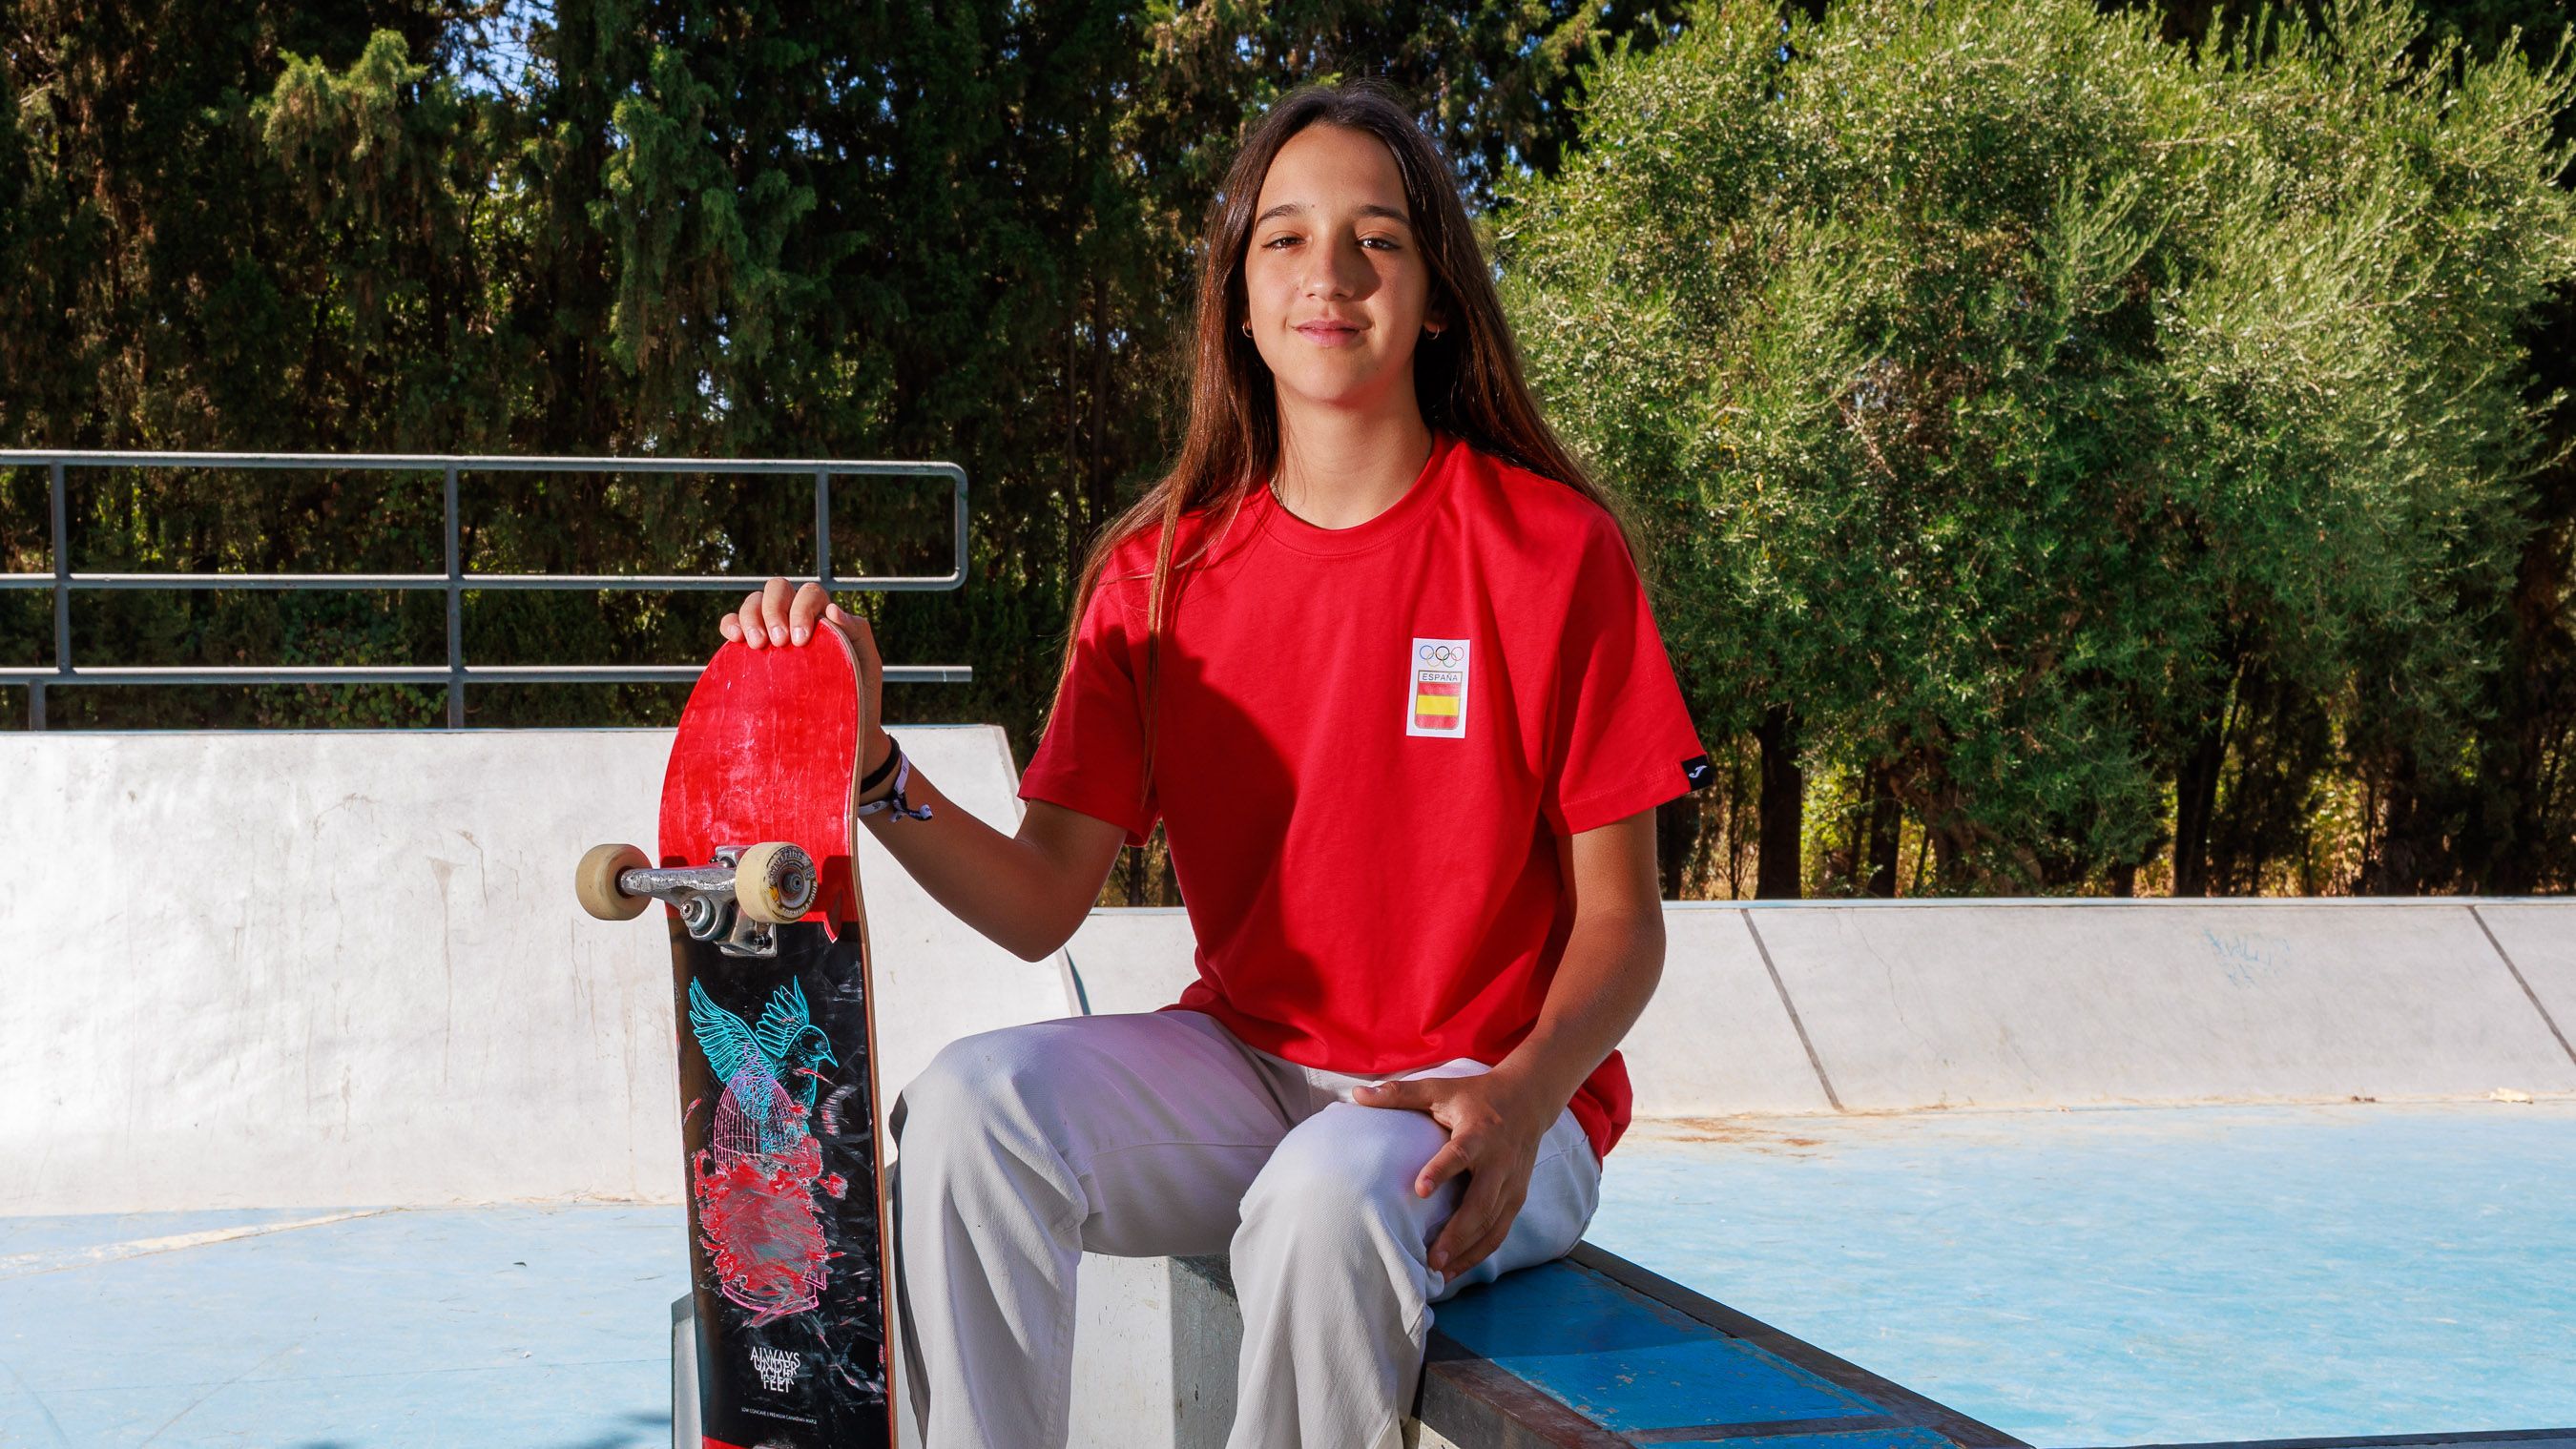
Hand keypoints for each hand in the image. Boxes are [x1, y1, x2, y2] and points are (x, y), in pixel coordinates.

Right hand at [719, 579, 892, 779]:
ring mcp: (771, 632)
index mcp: (824, 617)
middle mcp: (795, 618)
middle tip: (778, 642)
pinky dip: (730, 623)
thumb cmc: (857, 696)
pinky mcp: (751, 651)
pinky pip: (733, 623)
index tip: (800, 641)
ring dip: (750, 616)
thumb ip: (856, 633)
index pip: (809, 594)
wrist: (837, 733)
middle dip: (774, 609)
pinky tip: (735, 639)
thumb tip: (831, 610)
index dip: (801, 609)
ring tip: (757, 646)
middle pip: (777, 589)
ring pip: (753, 601)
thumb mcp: (866, 665)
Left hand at [1351, 1068, 1556, 1280]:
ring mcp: (1512, 1184)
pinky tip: (1455, 1269)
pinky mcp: (1517, 1198)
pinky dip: (1479, 1253)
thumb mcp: (1440, 1088)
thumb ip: (1400, 1094)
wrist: (1528, 1100)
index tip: (1419, 1189)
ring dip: (1467, 1251)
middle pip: (1481, 1203)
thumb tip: (1357, 1094)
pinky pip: (1500, 1232)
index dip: (1441, 1170)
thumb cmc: (1476, 1096)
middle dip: (1457, 1233)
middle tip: (1431, 1258)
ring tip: (1439, 1272)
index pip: (1460, 1153)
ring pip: (1492, 1224)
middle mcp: (1499, 1162)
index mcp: (1479, 1132)